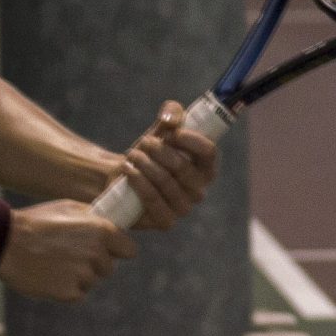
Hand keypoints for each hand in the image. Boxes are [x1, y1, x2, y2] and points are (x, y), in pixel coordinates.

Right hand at [0, 199, 135, 302]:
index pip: (129, 250)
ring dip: (78, 276)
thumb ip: (94, 218)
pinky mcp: (70, 293)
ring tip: (54, 262)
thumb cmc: (36, 222)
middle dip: (93, 263)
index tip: (104, 249)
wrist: (6, 243)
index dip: (116, 250)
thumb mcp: (68, 207)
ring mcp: (84, 275)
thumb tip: (110, 224)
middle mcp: (98, 254)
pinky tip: (49, 275)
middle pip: (108, 268)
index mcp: (102, 231)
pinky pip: (77, 293)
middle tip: (67, 254)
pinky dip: (65, 288)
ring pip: (91, 281)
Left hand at [112, 101, 220, 230]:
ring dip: (144, 163)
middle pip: (182, 166)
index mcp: (206, 168)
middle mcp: (199, 191)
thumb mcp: (162, 128)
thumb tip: (170, 121)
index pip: (209, 152)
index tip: (171, 132)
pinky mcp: (165, 221)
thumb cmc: (151, 152)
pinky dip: (137, 180)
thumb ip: (172, 113)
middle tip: (144, 142)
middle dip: (159, 150)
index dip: (190, 139)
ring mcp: (183, 208)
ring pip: (165, 181)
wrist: (127, 176)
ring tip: (131, 154)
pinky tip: (127, 169)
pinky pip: (152, 198)